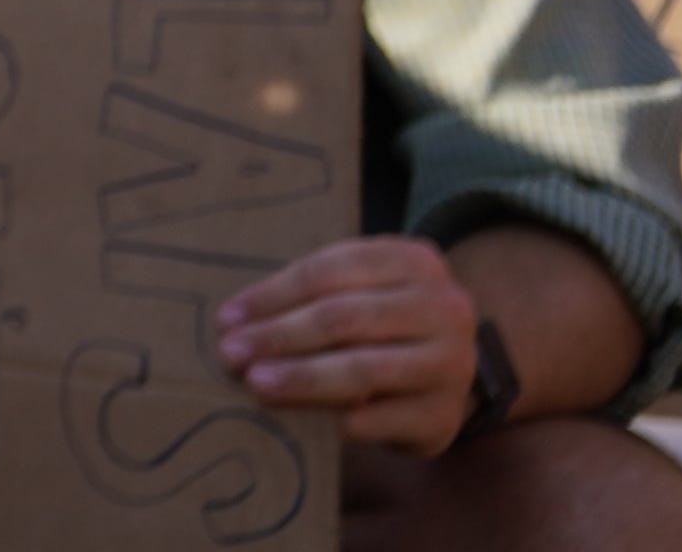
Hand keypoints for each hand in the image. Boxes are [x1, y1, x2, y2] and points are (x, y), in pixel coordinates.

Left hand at [214, 233, 480, 446]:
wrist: (445, 373)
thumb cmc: (382, 323)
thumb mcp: (357, 290)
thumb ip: (309, 297)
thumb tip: (235, 323)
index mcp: (414, 260)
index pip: (328, 272)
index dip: (273, 296)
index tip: (227, 319)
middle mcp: (444, 307)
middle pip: (343, 318)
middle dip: (280, 337)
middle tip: (232, 354)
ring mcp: (453, 364)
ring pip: (363, 369)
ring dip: (302, 378)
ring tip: (257, 384)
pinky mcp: (445, 415)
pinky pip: (382, 418)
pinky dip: (338, 419)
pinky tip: (305, 421)